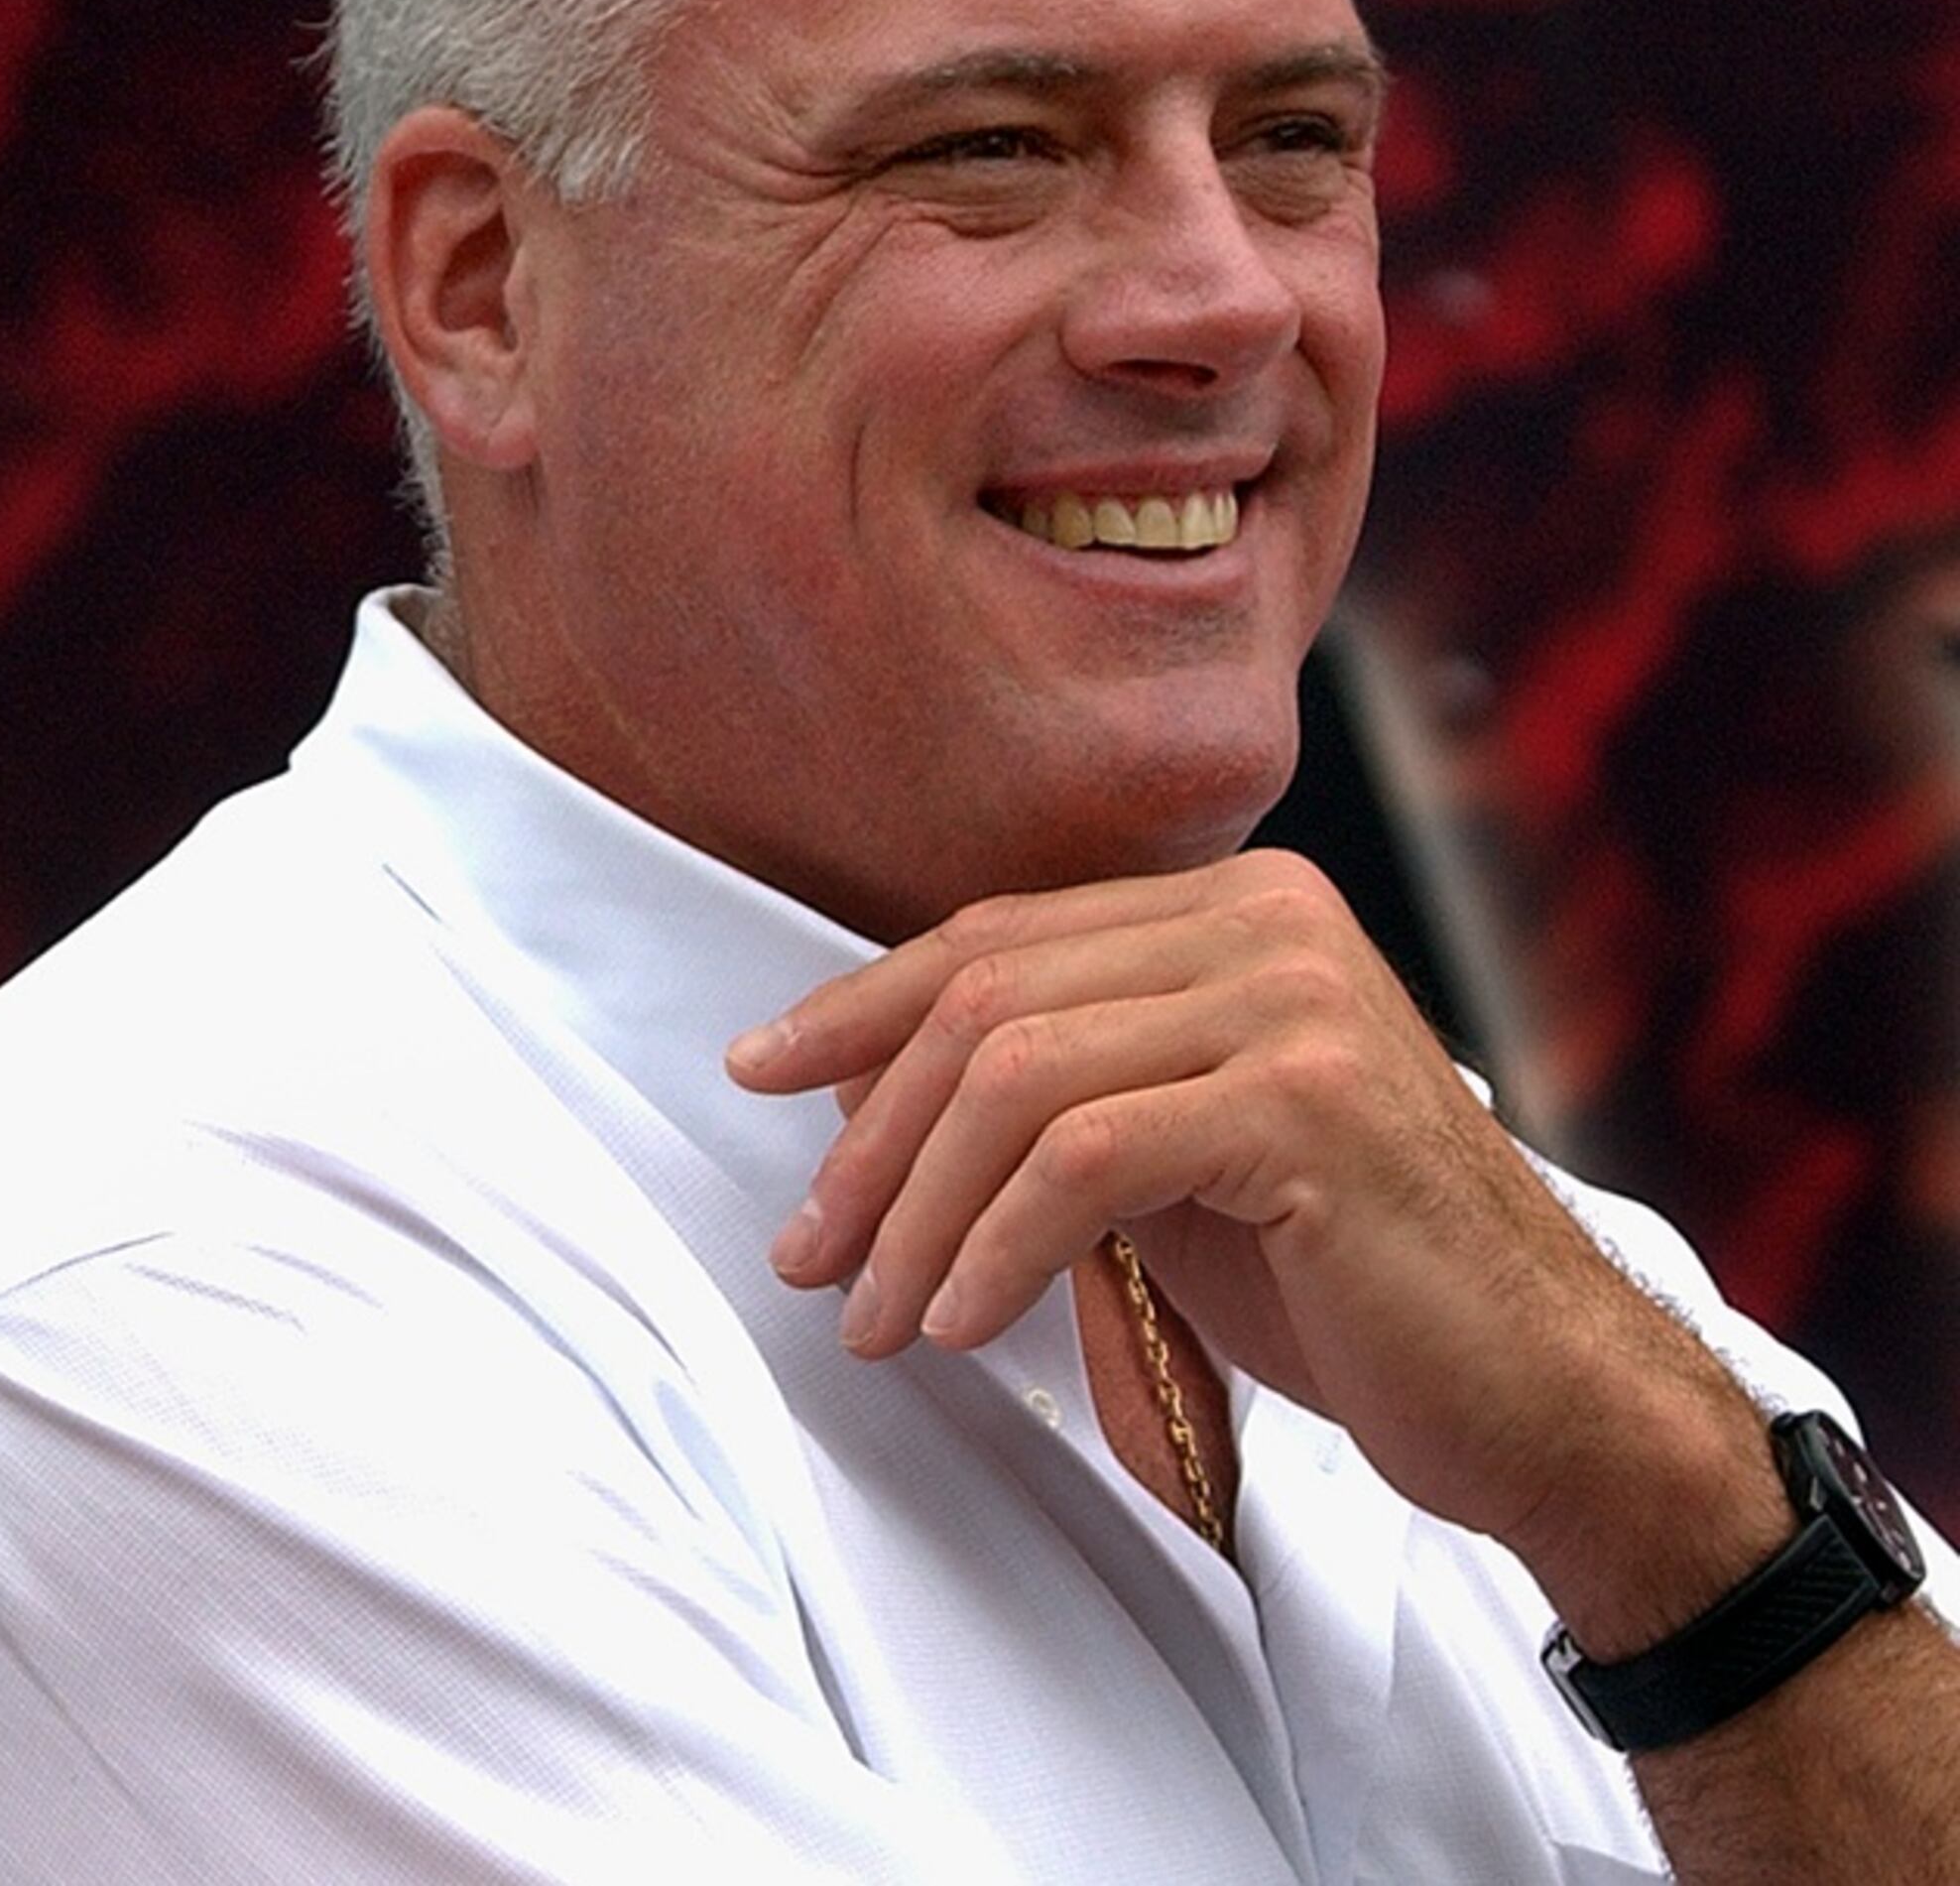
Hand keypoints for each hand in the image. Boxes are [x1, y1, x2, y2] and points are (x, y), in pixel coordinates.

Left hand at [724, 849, 1745, 1565]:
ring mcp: (1295, 1000)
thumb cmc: (1348, 1283)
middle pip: (986, 1001)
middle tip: (805, 1254)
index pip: (995, 940)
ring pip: (1017, 1078)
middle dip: (869, 1135)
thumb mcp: (1175, 1155)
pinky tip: (959, 1322)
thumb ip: (1056, 1093)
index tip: (757, 1074)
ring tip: (868, 1318)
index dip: (858, 1008)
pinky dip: (995, 1246)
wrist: (1544, 1394)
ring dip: (915, 1210)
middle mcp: (1268, 920)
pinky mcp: (1309, 1101)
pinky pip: (1085, 1160)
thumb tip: (847, 1088)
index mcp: (1235, 906)